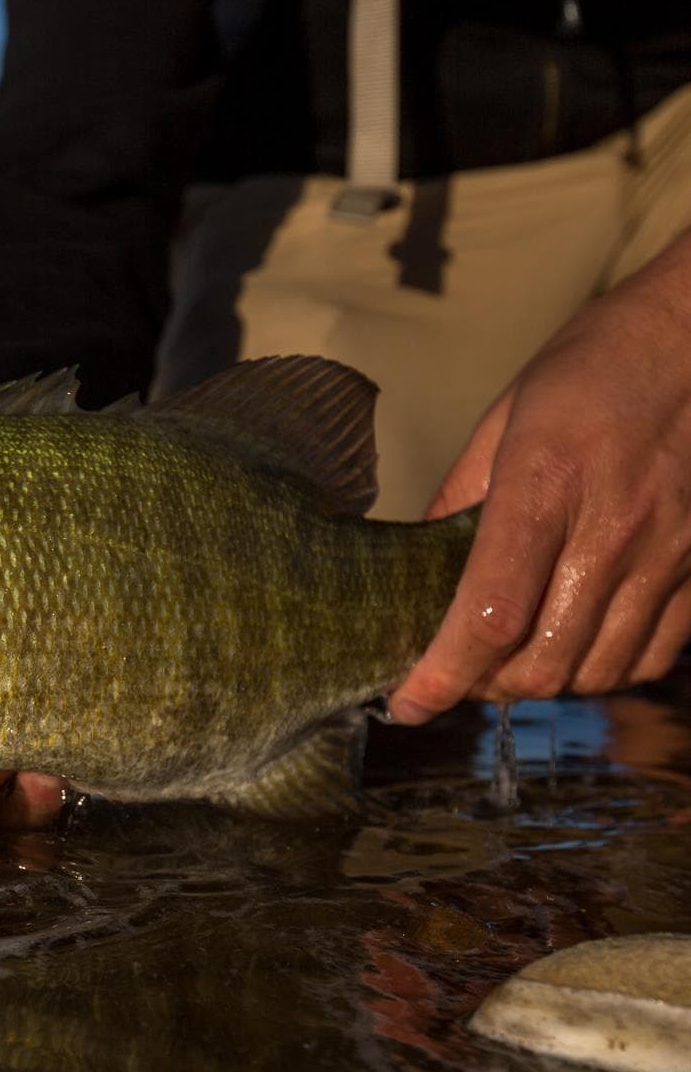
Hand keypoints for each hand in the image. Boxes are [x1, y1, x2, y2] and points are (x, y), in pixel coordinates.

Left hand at [388, 231, 690, 722]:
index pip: (489, 613)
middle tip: (457, 674)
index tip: (407, 703)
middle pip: (544, 662)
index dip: (443, 675)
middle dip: (487, 687)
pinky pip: (655, 654)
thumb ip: (457, 502)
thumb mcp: (503, 421)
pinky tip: (577, 644)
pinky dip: (607, 669)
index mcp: (543, 485)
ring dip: (546, 682)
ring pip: (599, 671)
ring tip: (511, 661)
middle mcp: (612, 528)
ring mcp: (669, 551)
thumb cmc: (591, 368)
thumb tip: (412, 571)